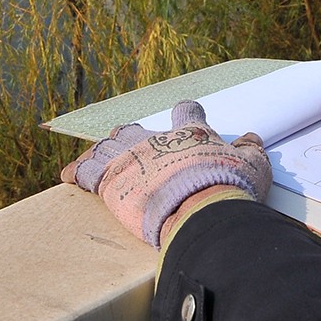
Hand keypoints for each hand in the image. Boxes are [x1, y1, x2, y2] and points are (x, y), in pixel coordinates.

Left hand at [61, 101, 271, 247]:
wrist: (201, 210)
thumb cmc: (230, 187)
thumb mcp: (253, 167)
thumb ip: (251, 151)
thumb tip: (252, 139)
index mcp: (190, 131)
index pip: (186, 111)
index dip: (187, 114)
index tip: (187, 119)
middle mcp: (156, 139)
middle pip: (136, 129)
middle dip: (135, 138)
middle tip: (138, 151)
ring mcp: (131, 157)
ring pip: (109, 146)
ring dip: (106, 153)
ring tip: (105, 162)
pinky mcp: (110, 180)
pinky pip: (85, 171)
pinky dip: (76, 172)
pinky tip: (68, 175)